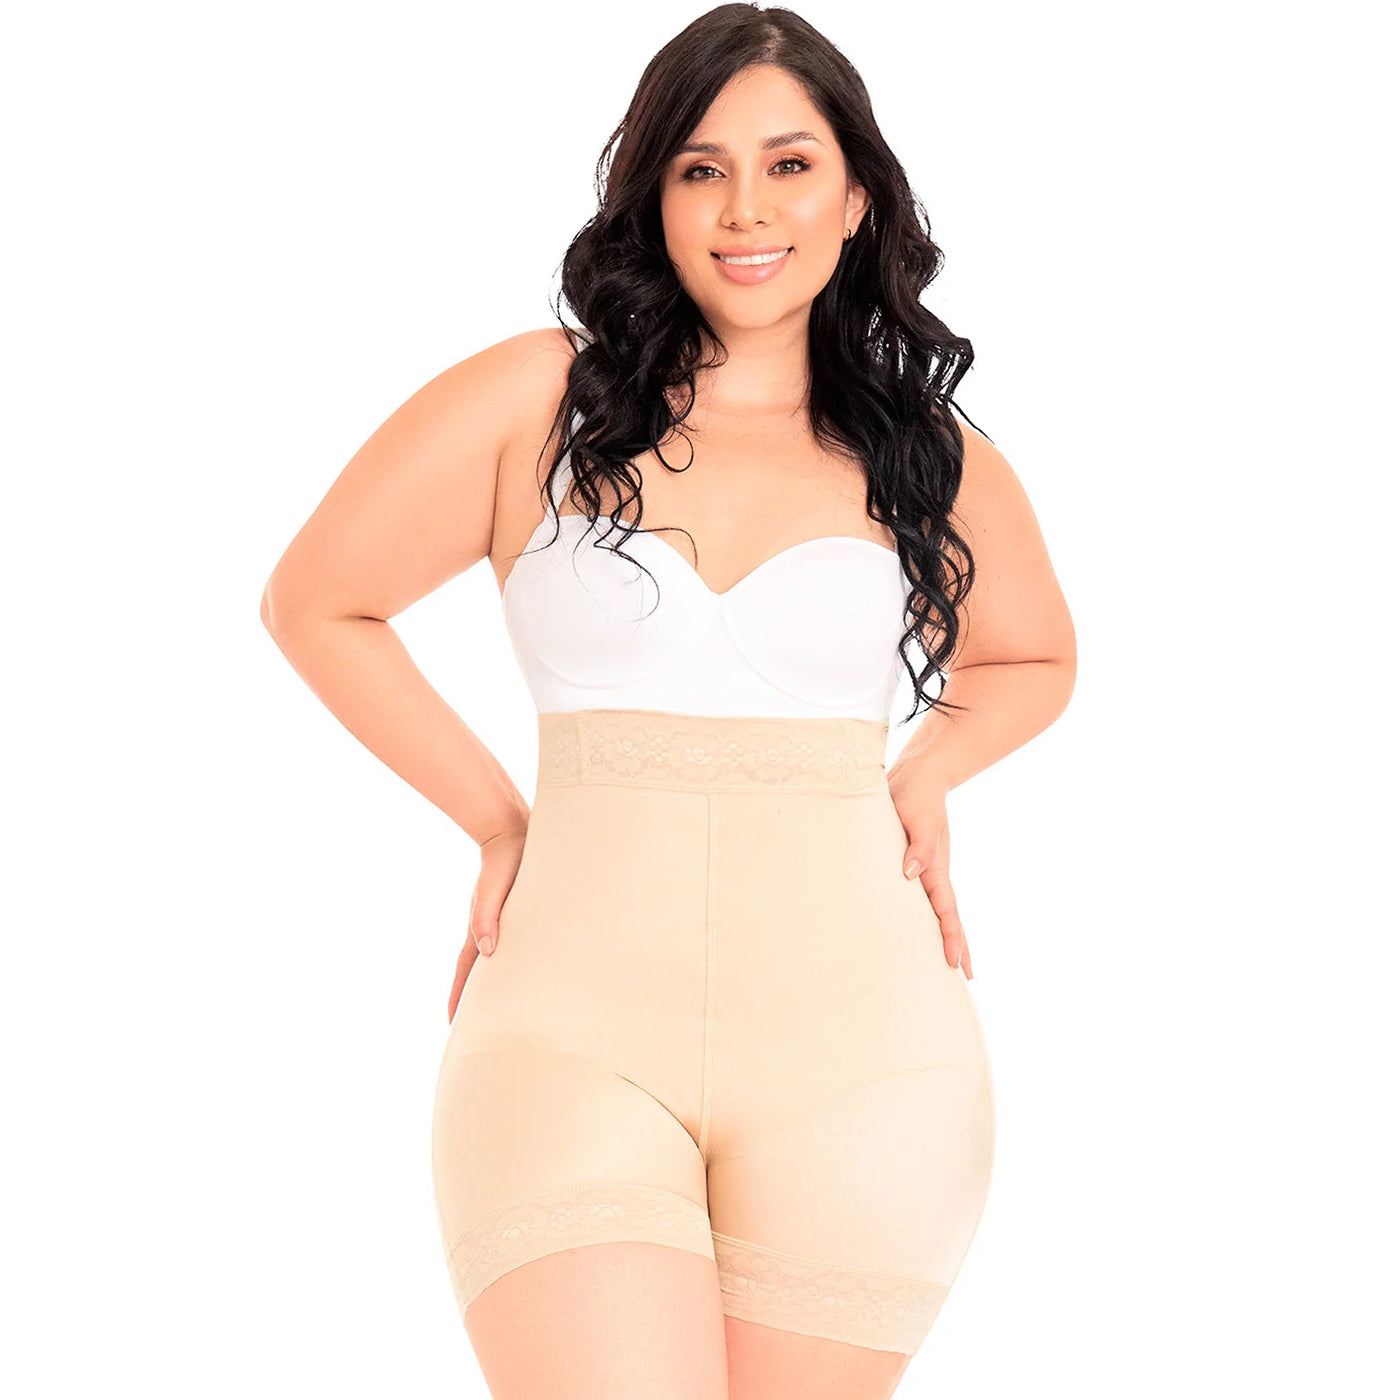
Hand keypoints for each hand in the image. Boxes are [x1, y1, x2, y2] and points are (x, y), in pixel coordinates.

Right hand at [447, 824, 528, 1022]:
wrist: (513, 832)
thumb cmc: (508, 860)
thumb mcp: (495, 889)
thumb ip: (488, 917)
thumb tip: (488, 951)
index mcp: (480, 927)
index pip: (466, 971)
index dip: (460, 996)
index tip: (454, 1022)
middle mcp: (487, 928)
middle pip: (475, 971)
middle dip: (472, 997)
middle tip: (471, 1026)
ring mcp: (500, 921)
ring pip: (492, 960)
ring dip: (490, 982)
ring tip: (495, 1006)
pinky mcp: (515, 913)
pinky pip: (508, 943)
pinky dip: (508, 961)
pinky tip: (519, 968)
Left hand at [885, 765, 971, 979]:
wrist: (920, 774)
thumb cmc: (913, 794)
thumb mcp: (915, 818)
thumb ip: (917, 846)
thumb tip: (910, 875)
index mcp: (935, 866)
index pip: (945, 910)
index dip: (950, 937)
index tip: (955, 963)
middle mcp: (934, 871)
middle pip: (949, 916)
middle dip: (958, 946)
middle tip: (965, 978)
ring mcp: (928, 867)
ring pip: (939, 909)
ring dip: (945, 934)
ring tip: (949, 961)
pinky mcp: (918, 860)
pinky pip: (925, 895)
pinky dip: (929, 914)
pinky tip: (921, 924)